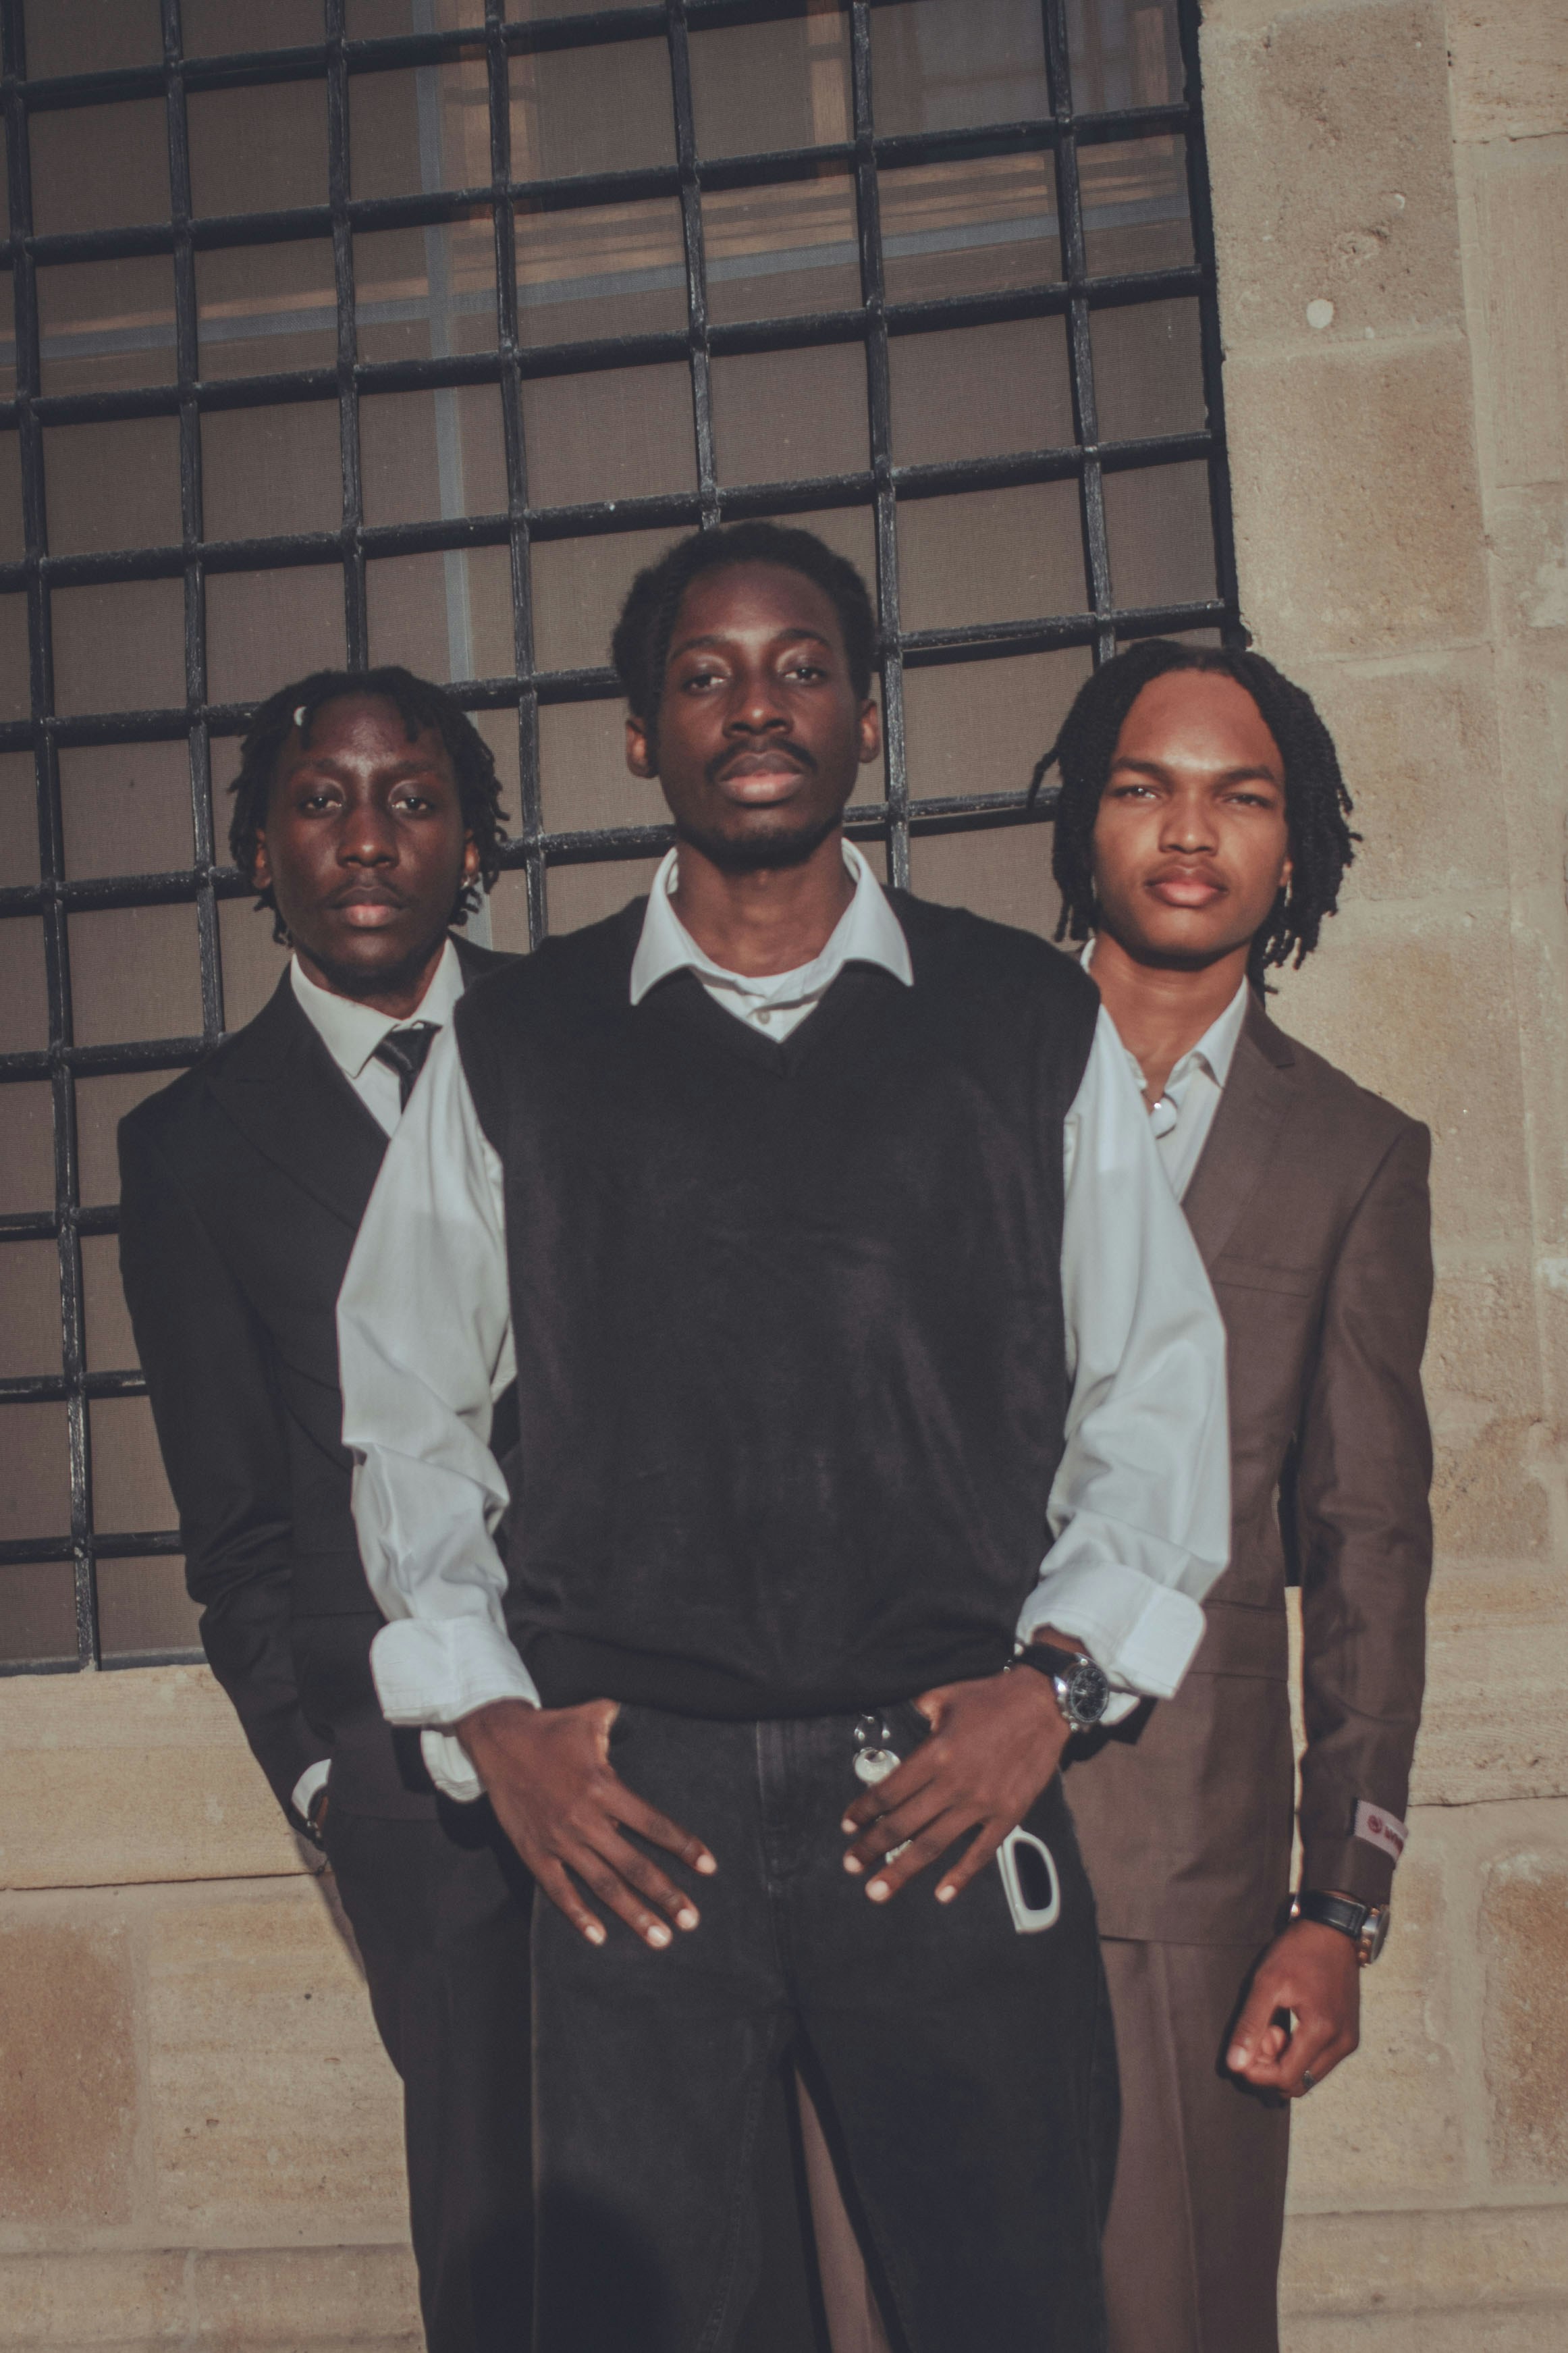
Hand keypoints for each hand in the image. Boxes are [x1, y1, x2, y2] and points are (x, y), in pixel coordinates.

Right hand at [458, 1697, 715, 1951]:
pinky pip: (558, 1890)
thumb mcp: (592, 1715)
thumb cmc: (551, 1727)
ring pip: (602, 1885)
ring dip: (633, 1914)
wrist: (498, 1739)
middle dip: (666, 1895)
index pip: (653, 1824)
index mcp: (603, 1786)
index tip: (708, 1867)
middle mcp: (584, 1818)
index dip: (683, 1847)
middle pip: (633, 1865)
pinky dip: (578, 1915)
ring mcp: (558, 1839)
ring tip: (660, 1938)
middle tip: (691, 1920)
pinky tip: (599, 1936)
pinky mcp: (534, 1851)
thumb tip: (648, 1712)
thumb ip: (623, 1721)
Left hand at [840, 1669, 1068, 1904]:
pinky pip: (981, 1852)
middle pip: (903, 1825)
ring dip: (902, 1870)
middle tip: (851, 1865)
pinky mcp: (1008, 1814)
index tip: (848, 1826)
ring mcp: (982, 1802)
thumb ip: (915, 1713)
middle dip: (871, 1849)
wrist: (1043, 1703)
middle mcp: (954, 1783)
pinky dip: (961, 1876)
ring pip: (933, 1845)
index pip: (888, 1792)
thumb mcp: (943, 1696)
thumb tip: (891, 1718)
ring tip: (878, 1890)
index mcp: (935, 1753)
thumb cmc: (991, 1697)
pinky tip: (942, 1893)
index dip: (863, 1812)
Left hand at [1225, 1918, 1360, 2095]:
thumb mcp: (1266, 1983)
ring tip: (1273, 2027)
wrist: (1332, 1931)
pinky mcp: (1349, 2037)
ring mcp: (1348, 2042)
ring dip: (1284, 2062)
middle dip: (1271, 2068)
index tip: (1245, 2048)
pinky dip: (1299, 2055)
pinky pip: (1319, 2063)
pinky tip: (1287, 2028)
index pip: (1286, 2078)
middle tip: (1260, 2033)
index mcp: (1322, 2030)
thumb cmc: (1297, 1952)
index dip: (1258, 2073)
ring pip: (1308, 2077)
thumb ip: (1250, 2026)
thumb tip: (1235, 2066)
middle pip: (1298, 2084)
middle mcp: (1342, 2044)